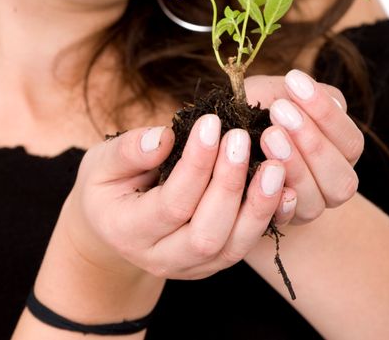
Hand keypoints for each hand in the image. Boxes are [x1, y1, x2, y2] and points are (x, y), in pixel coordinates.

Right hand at [63, 117, 287, 281]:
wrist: (111, 226)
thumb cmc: (107, 185)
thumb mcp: (102, 163)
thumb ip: (128, 151)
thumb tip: (165, 137)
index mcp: (128, 231)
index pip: (172, 203)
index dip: (196, 164)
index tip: (212, 122)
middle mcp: (161, 257)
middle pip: (206, 232)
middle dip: (229, 184)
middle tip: (242, 138)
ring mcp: (191, 266)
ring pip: (232, 247)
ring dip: (258, 206)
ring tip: (275, 166)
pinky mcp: (214, 261)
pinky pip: (246, 246)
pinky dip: (269, 218)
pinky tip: (286, 189)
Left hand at [245, 70, 363, 224]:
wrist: (218, 138)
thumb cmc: (252, 111)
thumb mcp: (273, 93)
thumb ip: (297, 94)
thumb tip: (316, 95)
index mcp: (338, 152)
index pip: (350, 141)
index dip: (326, 112)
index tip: (294, 80)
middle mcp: (328, 184)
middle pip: (341, 179)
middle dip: (312, 142)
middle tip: (280, 111)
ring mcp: (304, 207)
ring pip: (315, 201)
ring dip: (293, 165)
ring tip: (267, 135)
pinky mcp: (274, 222)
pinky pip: (283, 219)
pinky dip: (276, 200)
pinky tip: (263, 174)